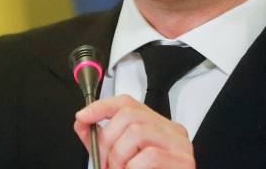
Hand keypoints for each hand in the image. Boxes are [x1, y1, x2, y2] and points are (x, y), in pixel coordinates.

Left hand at [74, 94, 195, 168]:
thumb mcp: (119, 160)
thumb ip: (102, 142)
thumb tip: (82, 123)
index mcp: (158, 127)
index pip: (128, 103)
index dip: (102, 106)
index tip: (83, 116)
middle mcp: (172, 131)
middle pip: (130, 115)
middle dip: (108, 140)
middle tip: (104, 163)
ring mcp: (180, 145)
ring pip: (138, 132)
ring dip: (119, 157)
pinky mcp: (183, 162)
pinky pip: (149, 156)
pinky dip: (133, 168)